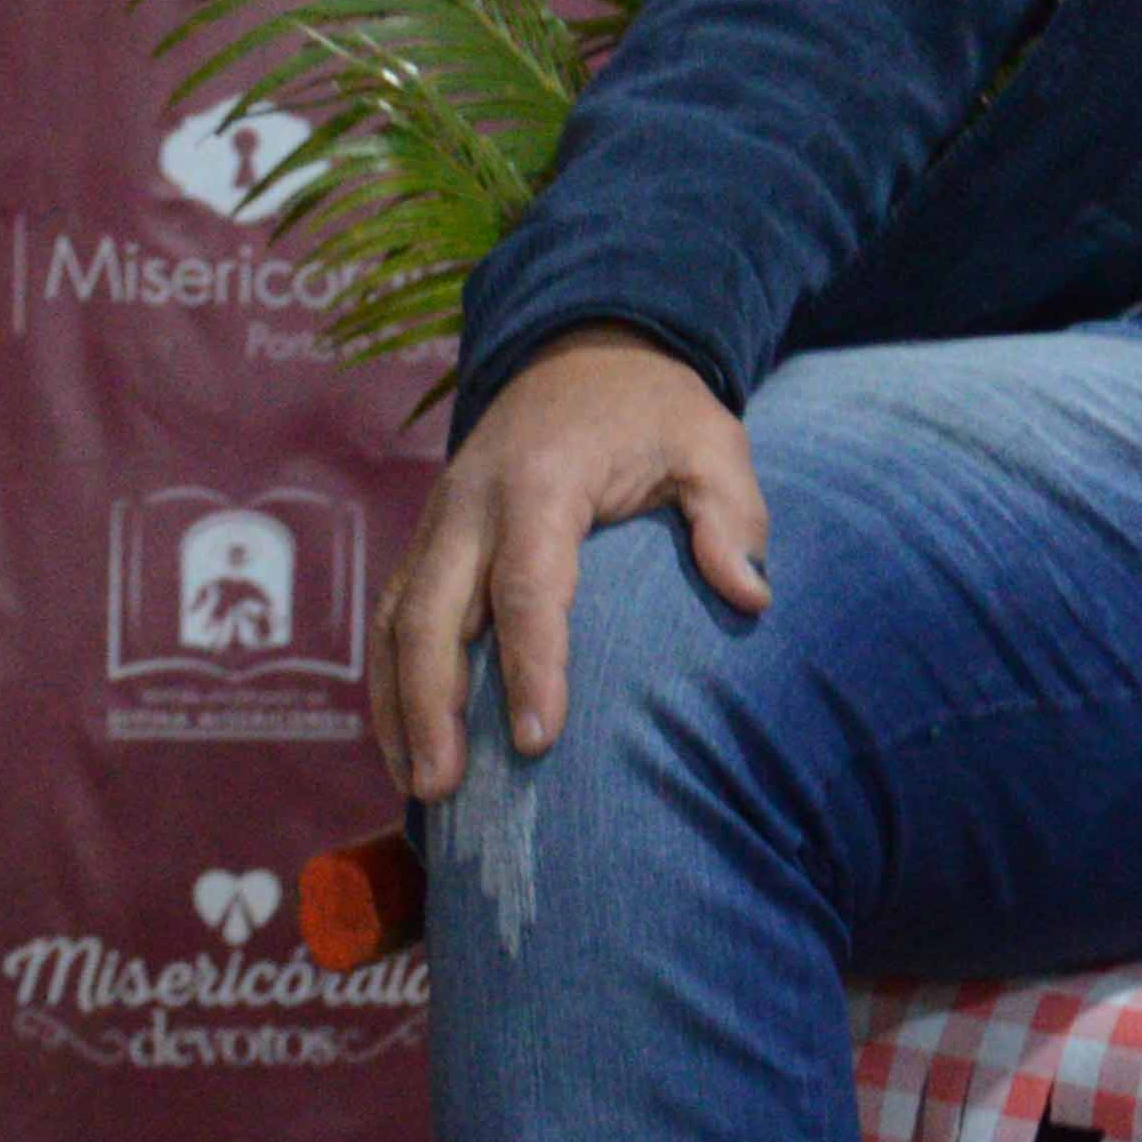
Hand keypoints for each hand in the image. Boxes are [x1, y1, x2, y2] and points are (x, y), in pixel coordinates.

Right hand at [371, 325, 766, 801]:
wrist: (583, 351)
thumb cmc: (655, 410)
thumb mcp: (713, 440)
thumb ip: (732, 515)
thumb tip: (751, 596)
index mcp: (543, 480)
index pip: (528, 585)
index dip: (529, 664)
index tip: (538, 739)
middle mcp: (471, 503)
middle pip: (431, 613)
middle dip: (431, 705)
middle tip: (444, 790)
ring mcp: (438, 522)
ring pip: (397, 622)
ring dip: (398, 707)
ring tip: (421, 790)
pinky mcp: (427, 541)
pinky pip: (395, 618)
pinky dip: (391, 684)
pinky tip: (407, 748)